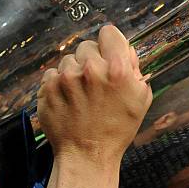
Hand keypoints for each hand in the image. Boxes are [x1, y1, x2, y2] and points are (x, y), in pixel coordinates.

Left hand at [37, 25, 152, 163]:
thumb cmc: (117, 129)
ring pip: (69, 59)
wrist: (87, 155)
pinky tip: (68, 99)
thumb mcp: (141, 98)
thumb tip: (125, 50)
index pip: (109, 33)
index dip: (110, 44)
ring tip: (81, 93)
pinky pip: (53, 73)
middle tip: (95, 81)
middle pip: (88, 45)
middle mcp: (90, 69)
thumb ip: (135, 69)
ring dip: (75, 72)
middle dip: (92, 60)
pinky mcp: (47, 88)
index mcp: (117, 70)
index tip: (109, 55)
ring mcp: (66, 78)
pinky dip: (59, 83)